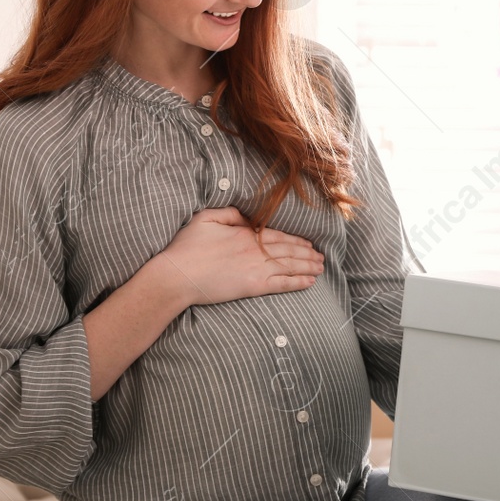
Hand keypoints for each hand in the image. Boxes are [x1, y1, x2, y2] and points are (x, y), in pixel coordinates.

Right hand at [154, 207, 324, 308]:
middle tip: (321, 255)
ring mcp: (257, 268)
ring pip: (290, 265)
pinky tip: (310, 282)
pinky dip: (298, 282)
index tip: (308, 242)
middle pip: (288, 250)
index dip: (295, 239)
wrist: (178, 275)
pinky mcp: (253, 287)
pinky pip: (282, 284)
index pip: (277, 235)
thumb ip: (229, 214)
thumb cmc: (186, 247)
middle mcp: (256, 250)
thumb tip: (247, 216)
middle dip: (307, 253)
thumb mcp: (205, 218)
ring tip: (321, 267)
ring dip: (308, 266)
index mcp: (245, 233)